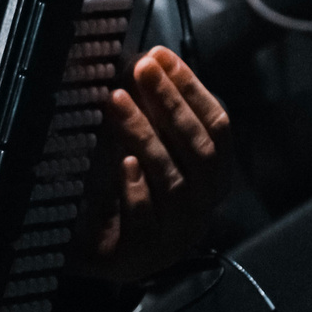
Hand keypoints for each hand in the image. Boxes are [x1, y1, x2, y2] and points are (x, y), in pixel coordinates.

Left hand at [80, 47, 233, 284]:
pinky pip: (147, 221)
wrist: (93, 255)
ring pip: (174, 182)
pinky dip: (137, 190)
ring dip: (146, 136)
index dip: (193, 90)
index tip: (164, 57)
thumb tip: (148, 63)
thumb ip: (154, 118)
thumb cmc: (122, 194)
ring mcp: (174, 234)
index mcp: (210, 179)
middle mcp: (201, 207)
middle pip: (201, 152)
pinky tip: (124, 164)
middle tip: (142, 68)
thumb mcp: (143, 151)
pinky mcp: (140, 255)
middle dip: (172, 105)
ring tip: (117, 101)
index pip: (218, 129)